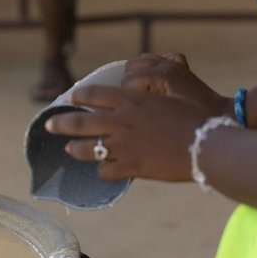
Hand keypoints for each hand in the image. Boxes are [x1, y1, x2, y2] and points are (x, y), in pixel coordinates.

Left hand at [44, 84, 210, 181]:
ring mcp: (124, 146)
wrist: (207, 146)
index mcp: (130, 99)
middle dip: (60, 124)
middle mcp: (121, 122)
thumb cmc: (195, 115)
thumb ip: (151, 91)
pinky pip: (107, 171)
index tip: (70, 98)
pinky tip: (103, 170)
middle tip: (49, 126)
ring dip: (75, 149)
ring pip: (87, 150)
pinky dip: (103, 170)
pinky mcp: (132, 168)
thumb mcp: (171, 92)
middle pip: (78, 123)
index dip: (78, 96)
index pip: (92, 94)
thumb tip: (142, 86)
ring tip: (69, 150)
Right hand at [123, 53, 229, 116]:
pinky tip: (153, 82)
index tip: (129, 113)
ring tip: (141, 93)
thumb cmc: (196, 124)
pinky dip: (150, 67)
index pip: (128, 82)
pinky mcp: (180, 65)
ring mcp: (174, 62)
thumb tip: (124, 112)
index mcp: (163, 76)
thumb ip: (143, 112)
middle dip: (128, 85)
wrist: (225, 116)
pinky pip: (156, 58)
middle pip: (130, 68)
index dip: (126, 99)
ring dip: (137, 74)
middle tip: (135, 104)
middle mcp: (168, 64)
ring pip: (141, 60)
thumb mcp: (165, 120)